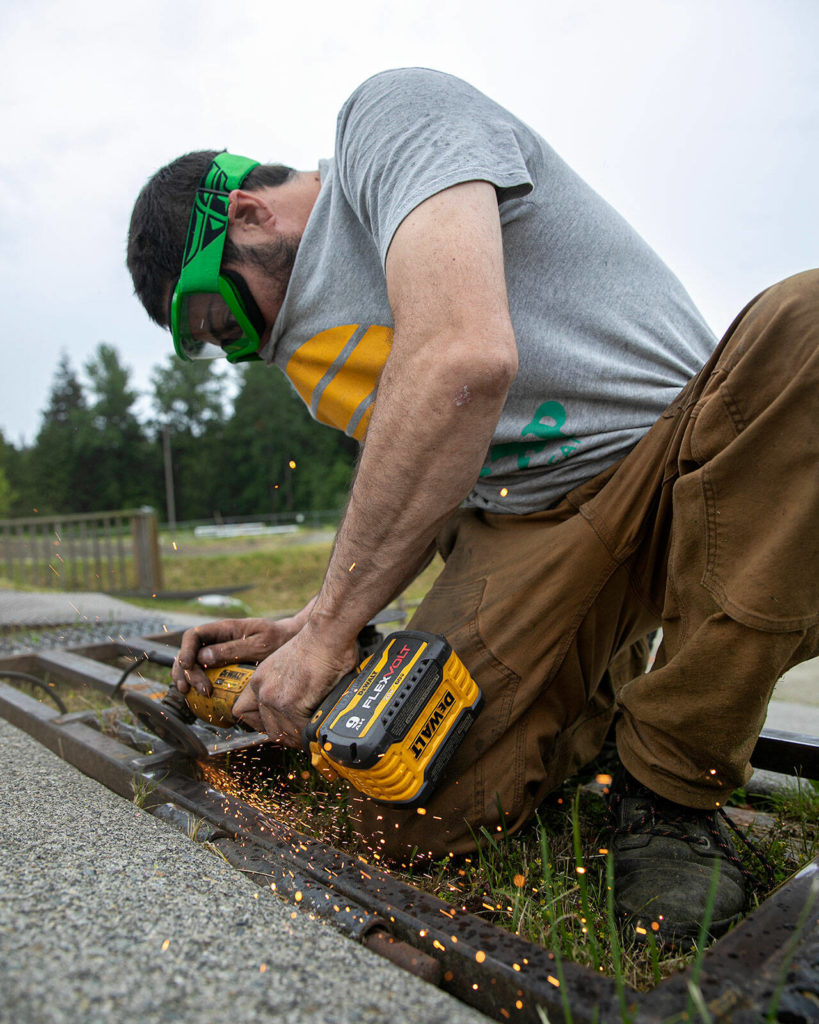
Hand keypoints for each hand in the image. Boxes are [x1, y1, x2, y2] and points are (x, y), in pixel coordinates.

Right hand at [172, 615, 303, 695]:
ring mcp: (219, 655)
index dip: (185, 650)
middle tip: (200, 690)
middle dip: (187, 672)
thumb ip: (233, 649)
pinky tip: (201, 698)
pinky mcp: (223, 668)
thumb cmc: (279, 640)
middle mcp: (217, 641)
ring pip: (192, 666)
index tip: (187, 666)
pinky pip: (204, 676)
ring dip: (188, 680)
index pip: (193, 635)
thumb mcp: (260, 643)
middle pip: (189, 653)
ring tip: (192, 695)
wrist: (292, 643)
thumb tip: (203, 657)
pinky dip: (198, 686)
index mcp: (224, 629)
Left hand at [232, 624, 357, 746]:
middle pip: (265, 728)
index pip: (244, 713)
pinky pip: (300, 730)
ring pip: (282, 733)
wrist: (327, 635)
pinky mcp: (291, 704)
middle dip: (285, 732)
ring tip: (313, 728)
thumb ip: (284, 685)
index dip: (261, 722)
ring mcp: (274, 698)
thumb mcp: (288, 664)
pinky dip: (311, 729)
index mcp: (260, 679)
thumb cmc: (317, 645)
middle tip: (302, 730)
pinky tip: (320, 720)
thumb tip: (296, 705)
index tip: (278, 723)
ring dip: (299, 734)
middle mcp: (262, 690)